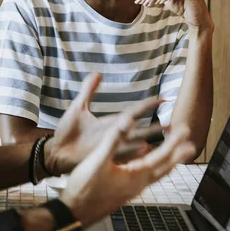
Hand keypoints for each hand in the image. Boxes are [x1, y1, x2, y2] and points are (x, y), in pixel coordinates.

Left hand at [43, 73, 165, 175]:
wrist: (55, 152)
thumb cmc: (67, 132)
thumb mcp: (78, 107)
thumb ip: (88, 90)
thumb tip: (98, 73)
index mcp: (111, 122)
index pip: (134, 112)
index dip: (147, 105)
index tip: (163, 97)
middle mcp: (114, 135)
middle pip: (140, 130)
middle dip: (156, 128)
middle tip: (174, 125)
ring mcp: (109, 147)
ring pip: (134, 145)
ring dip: (148, 142)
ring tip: (164, 140)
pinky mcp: (102, 158)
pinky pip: (121, 158)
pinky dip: (132, 155)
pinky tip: (143, 152)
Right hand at [61, 123, 192, 226]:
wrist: (74, 211)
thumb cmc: (85, 188)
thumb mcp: (98, 159)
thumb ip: (114, 139)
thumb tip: (127, 120)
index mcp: (136, 175)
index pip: (161, 156)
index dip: (174, 142)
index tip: (185, 130)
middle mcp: (138, 184)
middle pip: (164, 167)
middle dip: (178, 154)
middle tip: (191, 144)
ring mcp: (132, 189)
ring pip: (156, 174)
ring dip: (167, 162)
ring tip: (175, 154)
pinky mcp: (124, 192)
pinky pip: (145, 178)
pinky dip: (152, 168)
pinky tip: (145, 164)